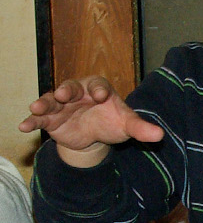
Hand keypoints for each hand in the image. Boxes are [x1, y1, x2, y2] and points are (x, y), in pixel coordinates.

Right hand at [18, 77, 164, 168]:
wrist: (95, 137)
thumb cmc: (112, 123)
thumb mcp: (127, 125)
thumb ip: (140, 128)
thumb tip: (159, 135)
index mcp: (98, 89)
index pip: (98, 85)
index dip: (98, 89)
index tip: (100, 96)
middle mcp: (77, 93)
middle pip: (70, 87)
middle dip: (66, 90)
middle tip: (63, 94)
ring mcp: (61, 105)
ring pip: (50, 101)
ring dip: (43, 104)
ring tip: (35, 108)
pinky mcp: (50, 118)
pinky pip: (39, 118)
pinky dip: (31, 121)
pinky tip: (23, 126)